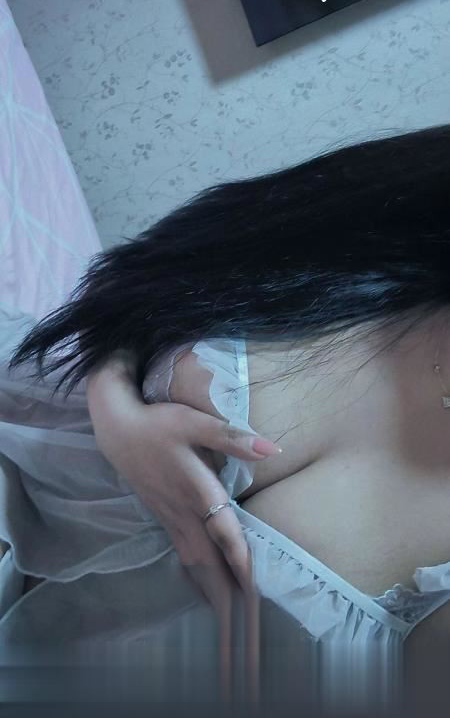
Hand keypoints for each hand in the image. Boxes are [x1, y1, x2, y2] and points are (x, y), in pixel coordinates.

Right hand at [86, 353, 279, 700]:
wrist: (116, 430)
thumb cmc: (159, 424)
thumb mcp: (195, 423)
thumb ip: (233, 437)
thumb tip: (273, 450)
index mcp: (197, 494)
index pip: (226, 538)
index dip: (243, 567)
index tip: (258, 599)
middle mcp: (186, 516)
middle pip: (212, 569)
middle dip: (231, 605)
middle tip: (247, 642)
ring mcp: (174, 521)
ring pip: (199, 570)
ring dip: (217, 602)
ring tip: (234, 634)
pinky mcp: (167, 520)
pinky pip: (188, 561)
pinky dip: (201, 584)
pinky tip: (208, 596)